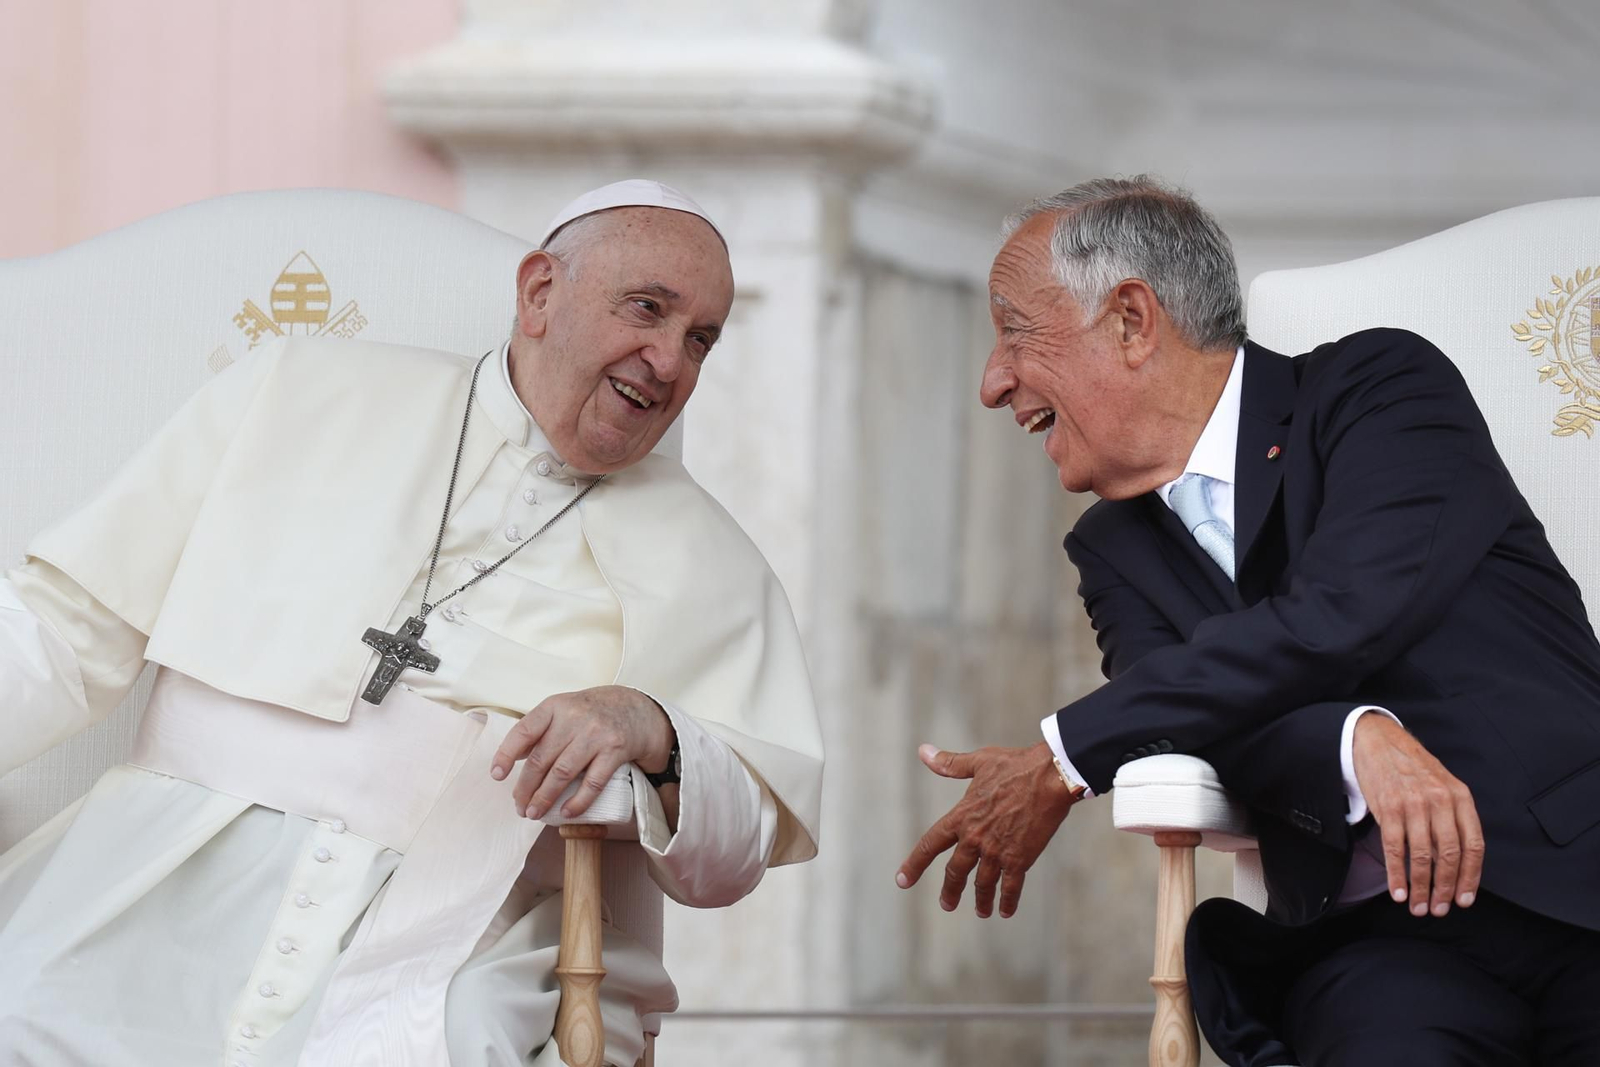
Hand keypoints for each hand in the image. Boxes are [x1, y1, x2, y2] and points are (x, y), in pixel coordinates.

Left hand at [491, 685, 674, 819]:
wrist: (638, 709)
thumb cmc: (593, 712)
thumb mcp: (564, 709)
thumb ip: (540, 730)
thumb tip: (512, 757)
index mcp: (555, 706)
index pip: (524, 731)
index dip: (507, 754)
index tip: (497, 775)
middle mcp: (574, 717)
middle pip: (541, 759)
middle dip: (525, 788)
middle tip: (518, 807)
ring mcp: (596, 734)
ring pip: (562, 773)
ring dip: (544, 798)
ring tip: (534, 813)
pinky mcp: (615, 750)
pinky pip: (592, 782)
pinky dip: (578, 801)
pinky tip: (566, 812)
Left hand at [896, 741, 1080, 917]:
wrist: (1050, 776)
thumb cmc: (1015, 765)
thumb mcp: (978, 762)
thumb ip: (949, 764)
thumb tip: (923, 751)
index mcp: (962, 817)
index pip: (930, 845)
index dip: (914, 865)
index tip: (902, 881)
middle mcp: (975, 838)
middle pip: (956, 872)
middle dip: (950, 891)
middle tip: (946, 905)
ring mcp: (998, 851)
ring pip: (983, 884)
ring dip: (980, 900)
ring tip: (980, 911)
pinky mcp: (1020, 859)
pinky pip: (1011, 886)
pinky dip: (1008, 900)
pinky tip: (1006, 910)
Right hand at [1352, 713, 1483, 916]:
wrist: (1378, 741)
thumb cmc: (1413, 768)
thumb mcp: (1443, 786)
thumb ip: (1452, 818)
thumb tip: (1456, 862)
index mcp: (1460, 797)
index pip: (1473, 845)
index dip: (1471, 877)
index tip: (1465, 900)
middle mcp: (1440, 801)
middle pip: (1448, 855)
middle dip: (1445, 888)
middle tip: (1439, 909)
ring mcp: (1413, 804)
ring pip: (1421, 856)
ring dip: (1420, 887)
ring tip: (1418, 907)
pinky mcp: (1387, 808)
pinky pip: (1394, 848)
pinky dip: (1396, 874)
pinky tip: (1398, 891)